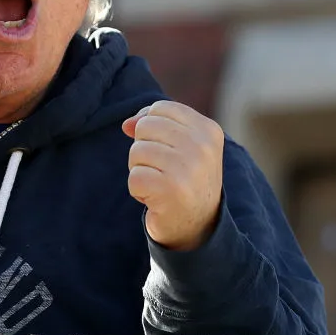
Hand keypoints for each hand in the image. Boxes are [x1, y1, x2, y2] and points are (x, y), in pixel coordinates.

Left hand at [122, 100, 223, 250]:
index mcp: (208, 130)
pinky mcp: (170, 190)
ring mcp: (188, 168)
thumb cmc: (184, 179)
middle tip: (162, 170)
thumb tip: (127, 124)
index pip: (160, 108)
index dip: (150, 126)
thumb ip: (156, 125)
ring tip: (160, 184)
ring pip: (136, 151)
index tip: (164, 148)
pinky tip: (156, 199)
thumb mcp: (180, 146)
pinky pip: (134, 177)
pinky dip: (138, 190)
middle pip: (145, 127)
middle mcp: (202, 147)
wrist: (197, 226)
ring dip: (140, 170)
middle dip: (143, 149)